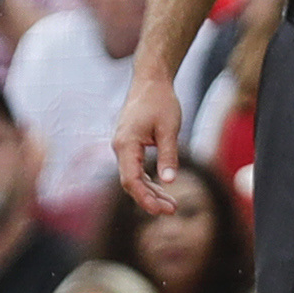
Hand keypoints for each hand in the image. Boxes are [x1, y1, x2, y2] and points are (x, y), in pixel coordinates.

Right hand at [112, 70, 184, 214]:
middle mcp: (120, 148)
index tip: (160, 210)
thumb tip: (169, 181)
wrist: (151, 82)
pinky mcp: (130, 145)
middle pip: (131, 182)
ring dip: (151, 192)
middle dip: (150, 199)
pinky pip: (136, 169)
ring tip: (172, 205)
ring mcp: (124, 147)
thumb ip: (168, 155)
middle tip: (173, 210)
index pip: (130, 180)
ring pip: (134, 177)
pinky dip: (149, 181)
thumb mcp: (170, 129)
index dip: (144, 198)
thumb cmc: (160, 102)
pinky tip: (162, 190)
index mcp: (126, 144)